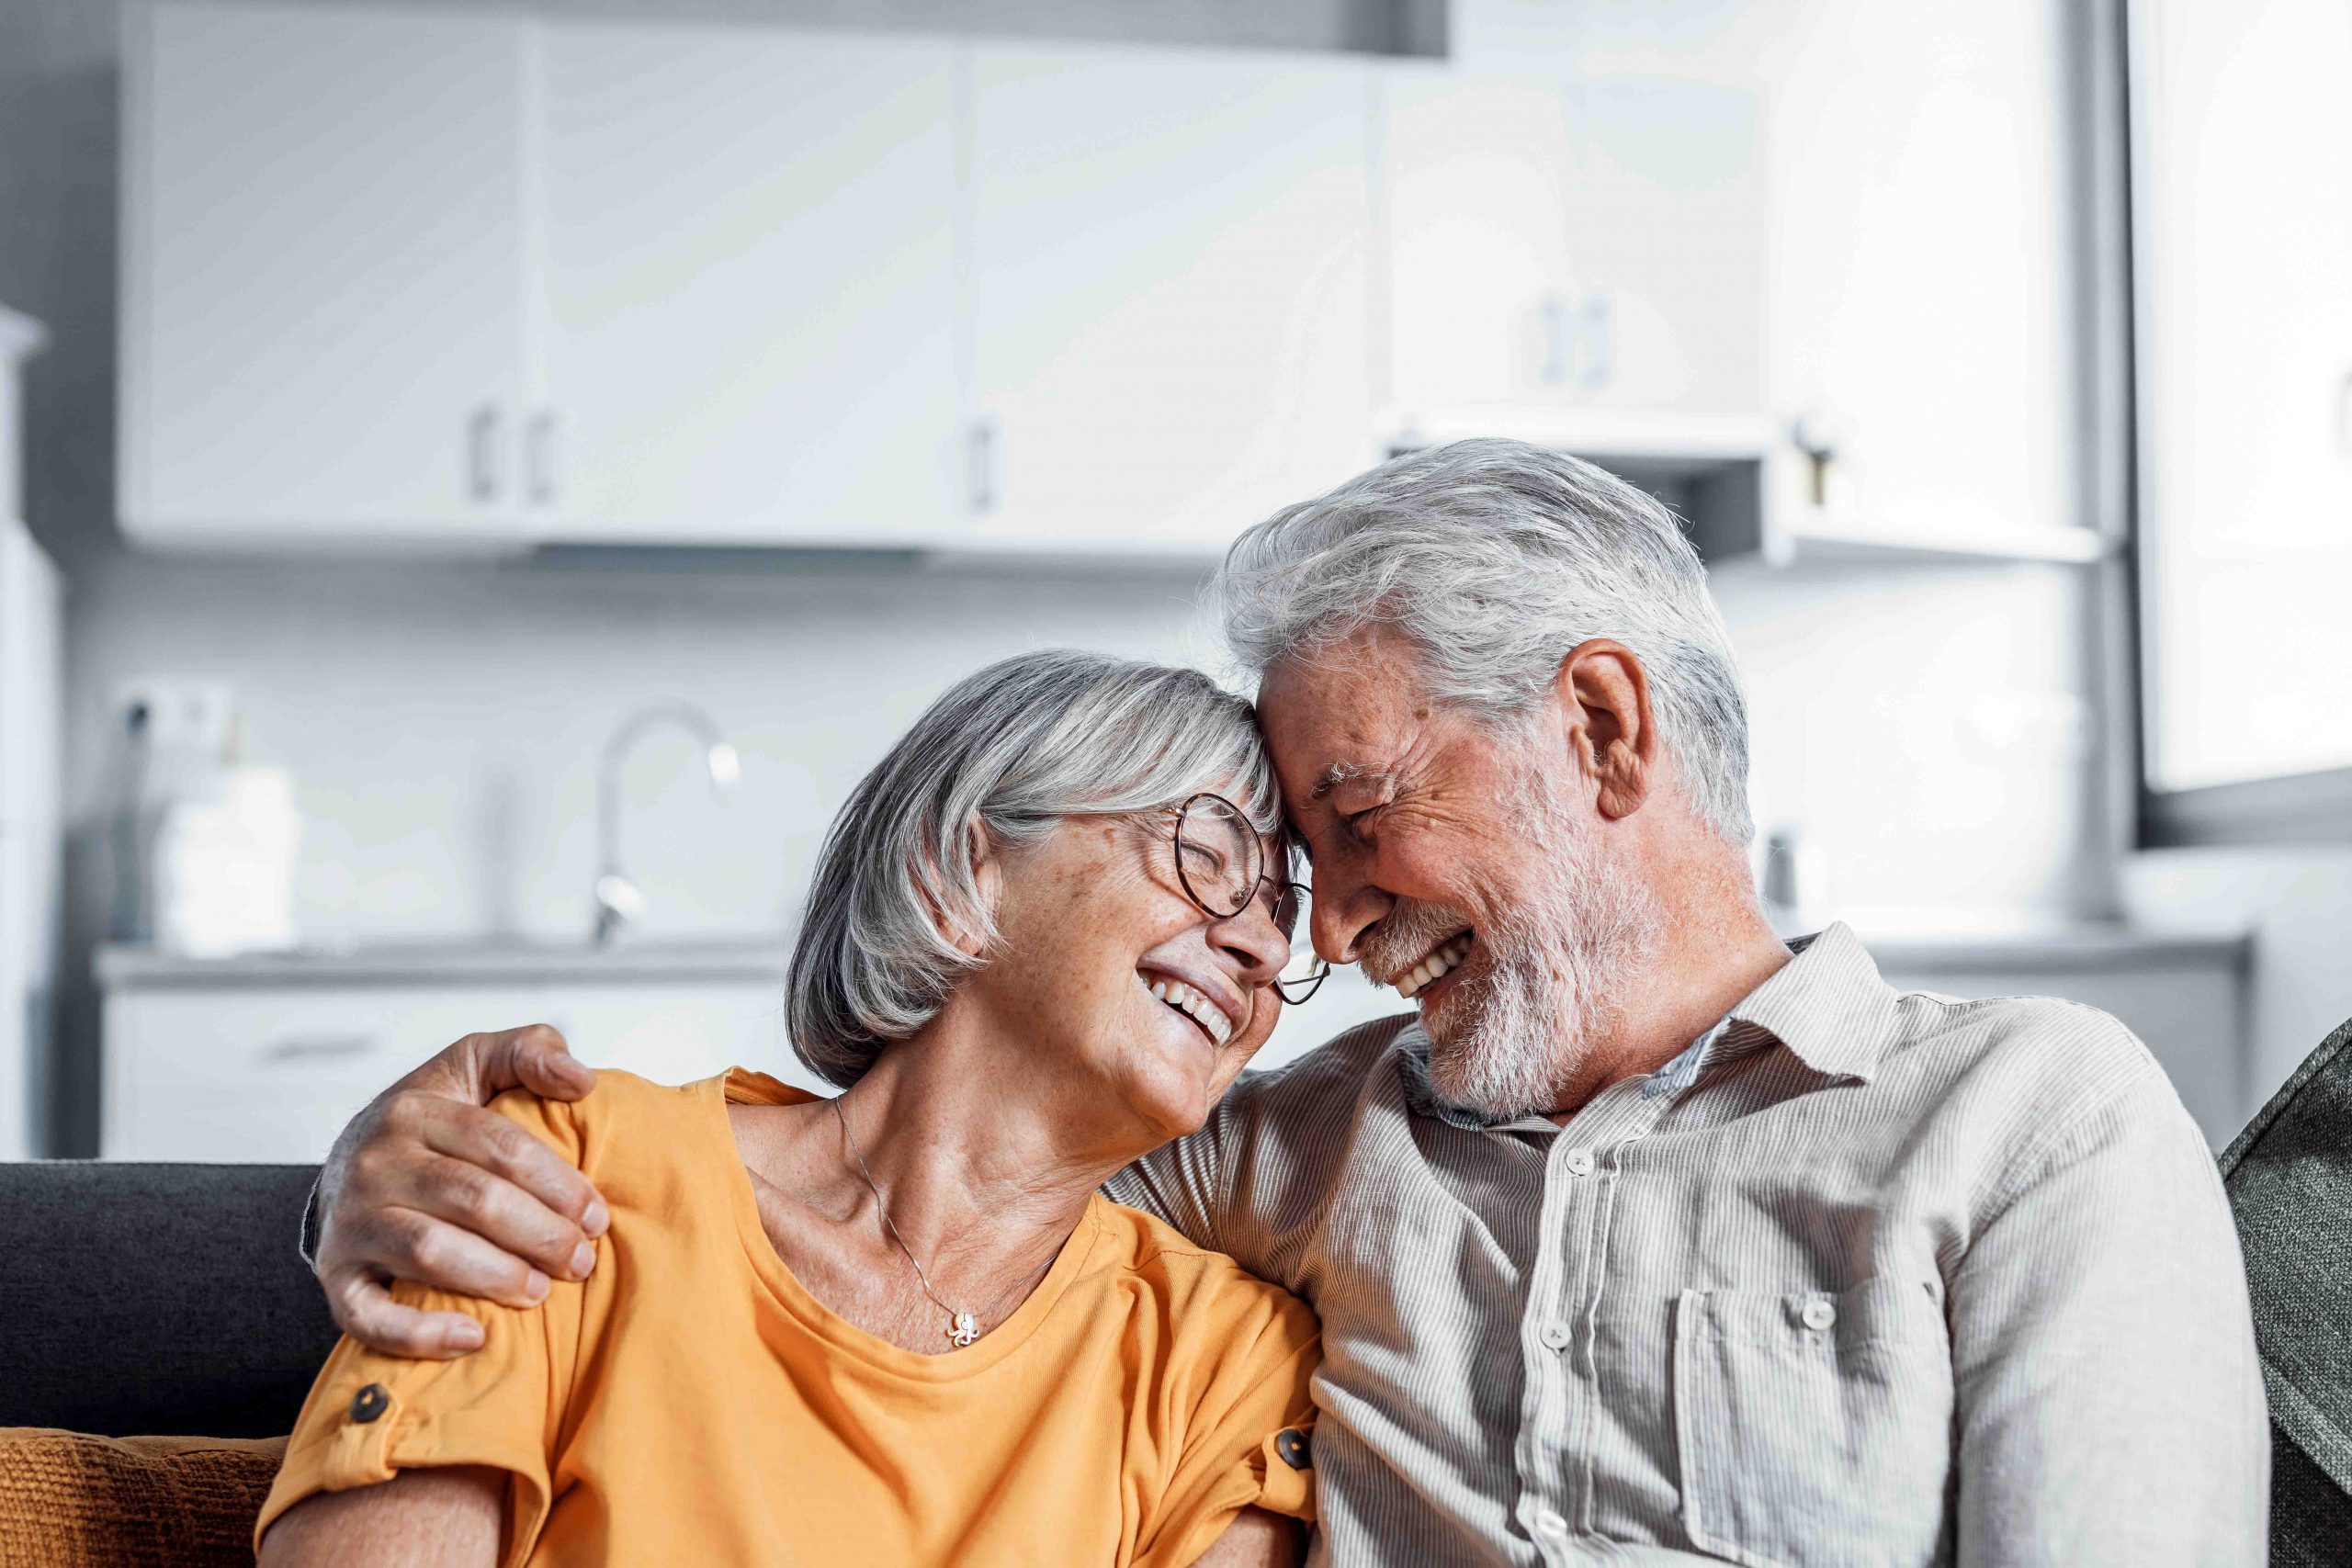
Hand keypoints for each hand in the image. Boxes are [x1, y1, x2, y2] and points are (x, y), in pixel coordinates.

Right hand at [315, 1024, 608, 1357]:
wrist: (346, 1164)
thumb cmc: (433, 1118)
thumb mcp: (474, 1066)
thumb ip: (528, 1052)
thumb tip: (580, 1078)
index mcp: (414, 1109)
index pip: (500, 1146)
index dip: (557, 1183)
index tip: (597, 1215)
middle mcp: (375, 1163)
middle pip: (472, 1200)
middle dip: (540, 1233)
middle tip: (582, 1261)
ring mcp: (351, 1221)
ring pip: (430, 1252)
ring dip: (496, 1276)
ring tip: (542, 1290)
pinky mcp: (336, 1275)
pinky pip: (367, 1314)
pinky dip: (419, 1333)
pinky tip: (474, 1339)